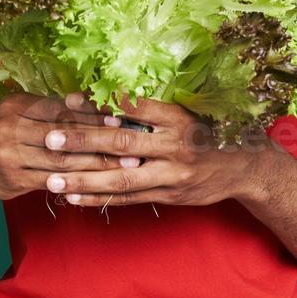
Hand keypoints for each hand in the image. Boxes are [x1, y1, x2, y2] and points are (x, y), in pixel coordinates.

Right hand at [0, 92, 131, 200]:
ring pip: (61, 160)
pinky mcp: (13, 179)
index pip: (60, 109)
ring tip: (121, 167)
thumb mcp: (21, 114)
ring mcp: (8, 155)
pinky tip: (97, 182)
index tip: (119, 121)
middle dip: (99, 141)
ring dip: (95, 165)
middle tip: (129, 148)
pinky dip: (76, 181)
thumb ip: (52, 109)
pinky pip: (51, 180)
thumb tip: (91, 100)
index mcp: (15, 105)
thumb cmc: (7, 135)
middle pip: (63, 135)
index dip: (90, 115)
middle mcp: (8, 128)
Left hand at [41, 95, 282, 207]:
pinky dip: (99, 198)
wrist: (246, 166)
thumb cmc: (210, 130)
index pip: (133, 107)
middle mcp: (175, 146)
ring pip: (121, 178)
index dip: (99, 103)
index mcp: (178, 117)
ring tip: (52, 180)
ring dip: (84, 179)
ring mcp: (171, 174)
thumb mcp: (189, 111)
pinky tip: (74, 198)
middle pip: (121, 142)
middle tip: (50, 140)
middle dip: (82, 141)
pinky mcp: (168, 195)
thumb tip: (107, 98)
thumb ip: (153, 109)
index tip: (68, 101)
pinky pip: (128, 199)